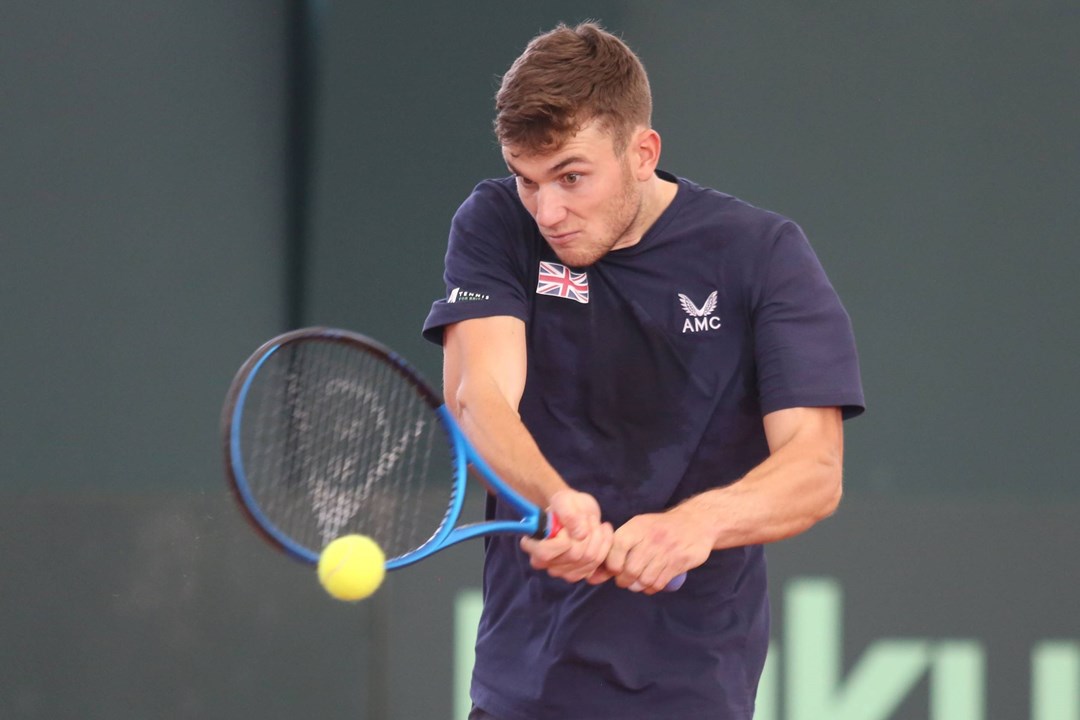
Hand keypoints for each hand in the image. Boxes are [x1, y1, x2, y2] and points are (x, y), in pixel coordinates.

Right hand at [520, 489, 612, 582]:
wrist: (576, 510)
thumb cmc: (565, 505)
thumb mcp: (564, 500)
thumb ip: (568, 514)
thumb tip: (580, 535)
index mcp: (533, 545)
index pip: (545, 552)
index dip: (562, 539)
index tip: (566, 524)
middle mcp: (546, 564)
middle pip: (574, 556)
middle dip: (586, 533)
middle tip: (588, 518)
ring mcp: (563, 571)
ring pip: (590, 559)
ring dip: (598, 537)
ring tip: (594, 522)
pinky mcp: (580, 573)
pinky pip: (598, 562)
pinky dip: (605, 544)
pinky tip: (602, 531)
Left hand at [597, 504, 713, 593]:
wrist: (695, 522)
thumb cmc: (658, 528)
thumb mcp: (637, 530)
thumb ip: (615, 551)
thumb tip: (592, 576)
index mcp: (636, 528)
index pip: (615, 549)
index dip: (611, 565)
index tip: (615, 569)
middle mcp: (650, 538)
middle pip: (630, 569)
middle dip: (624, 580)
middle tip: (625, 580)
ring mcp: (666, 550)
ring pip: (644, 579)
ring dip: (638, 585)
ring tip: (637, 582)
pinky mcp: (679, 562)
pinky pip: (659, 583)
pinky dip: (651, 588)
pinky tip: (650, 583)